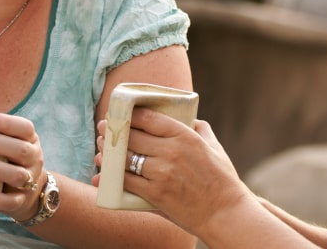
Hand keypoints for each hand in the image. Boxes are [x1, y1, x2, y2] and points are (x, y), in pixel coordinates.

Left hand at [0, 112, 45, 222]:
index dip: (6, 123)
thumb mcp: (8, 143)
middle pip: (19, 149)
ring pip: (15, 174)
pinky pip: (10, 201)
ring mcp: (30, 181)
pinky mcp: (21, 201)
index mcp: (31, 141)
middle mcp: (34, 159)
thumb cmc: (9, 160)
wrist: (31, 192)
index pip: (25, 128)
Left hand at [94, 110, 254, 236]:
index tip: (119, 113)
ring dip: (108, 153)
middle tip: (103, 129)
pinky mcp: (155, 194)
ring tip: (101, 150)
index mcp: (185, 135)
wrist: (225, 213)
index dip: (129, 114)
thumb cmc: (222, 179)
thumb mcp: (214, 147)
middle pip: (132, 136)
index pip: (148, 118)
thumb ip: (201, 129)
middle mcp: (171, 151)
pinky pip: (126, 182)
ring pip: (125, 158)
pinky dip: (111, 179)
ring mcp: (162, 172)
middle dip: (113, 131)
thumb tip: (191, 119)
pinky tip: (103, 176)